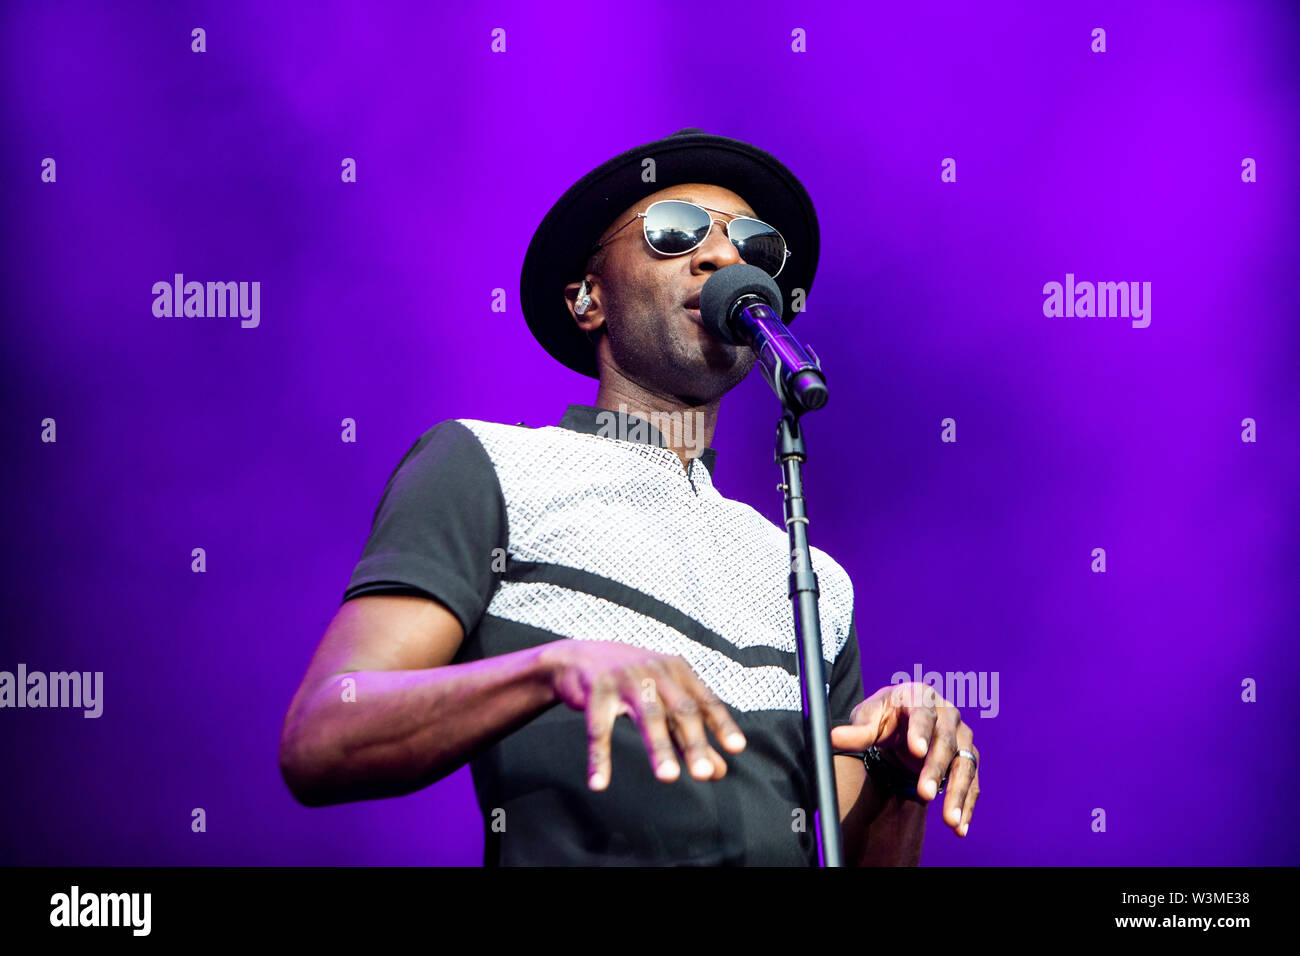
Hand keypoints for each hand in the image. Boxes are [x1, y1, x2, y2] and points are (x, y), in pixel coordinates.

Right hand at [539, 640, 746, 790]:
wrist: (578, 657)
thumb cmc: (632, 683)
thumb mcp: (663, 702)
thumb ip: (689, 736)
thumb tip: (719, 772)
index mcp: (677, 671)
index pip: (705, 700)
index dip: (721, 723)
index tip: (736, 748)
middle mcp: (655, 671)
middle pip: (680, 709)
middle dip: (693, 742)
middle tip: (704, 774)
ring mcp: (625, 678)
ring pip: (647, 716)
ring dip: (659, 748)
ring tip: (669, 778)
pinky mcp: (596, 689)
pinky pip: (599, 728)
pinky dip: (599, 757)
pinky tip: (599, 783)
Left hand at [830, 682, 980, 836]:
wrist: (905, 724)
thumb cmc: (885, 717)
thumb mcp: (868, 718)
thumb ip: (856, 730)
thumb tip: (833, 737)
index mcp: (920, 696)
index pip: (922, 713)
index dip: (921, 732)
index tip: (916, 751)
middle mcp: (947, 714)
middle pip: (945, 742)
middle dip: (935, 770)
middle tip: (925, 794)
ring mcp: (962, 736)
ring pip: (965, 764)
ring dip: (958, 793)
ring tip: (950, 821)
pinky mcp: (969, 758)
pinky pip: (972, 783)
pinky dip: (967, 805)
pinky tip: (960, 827)